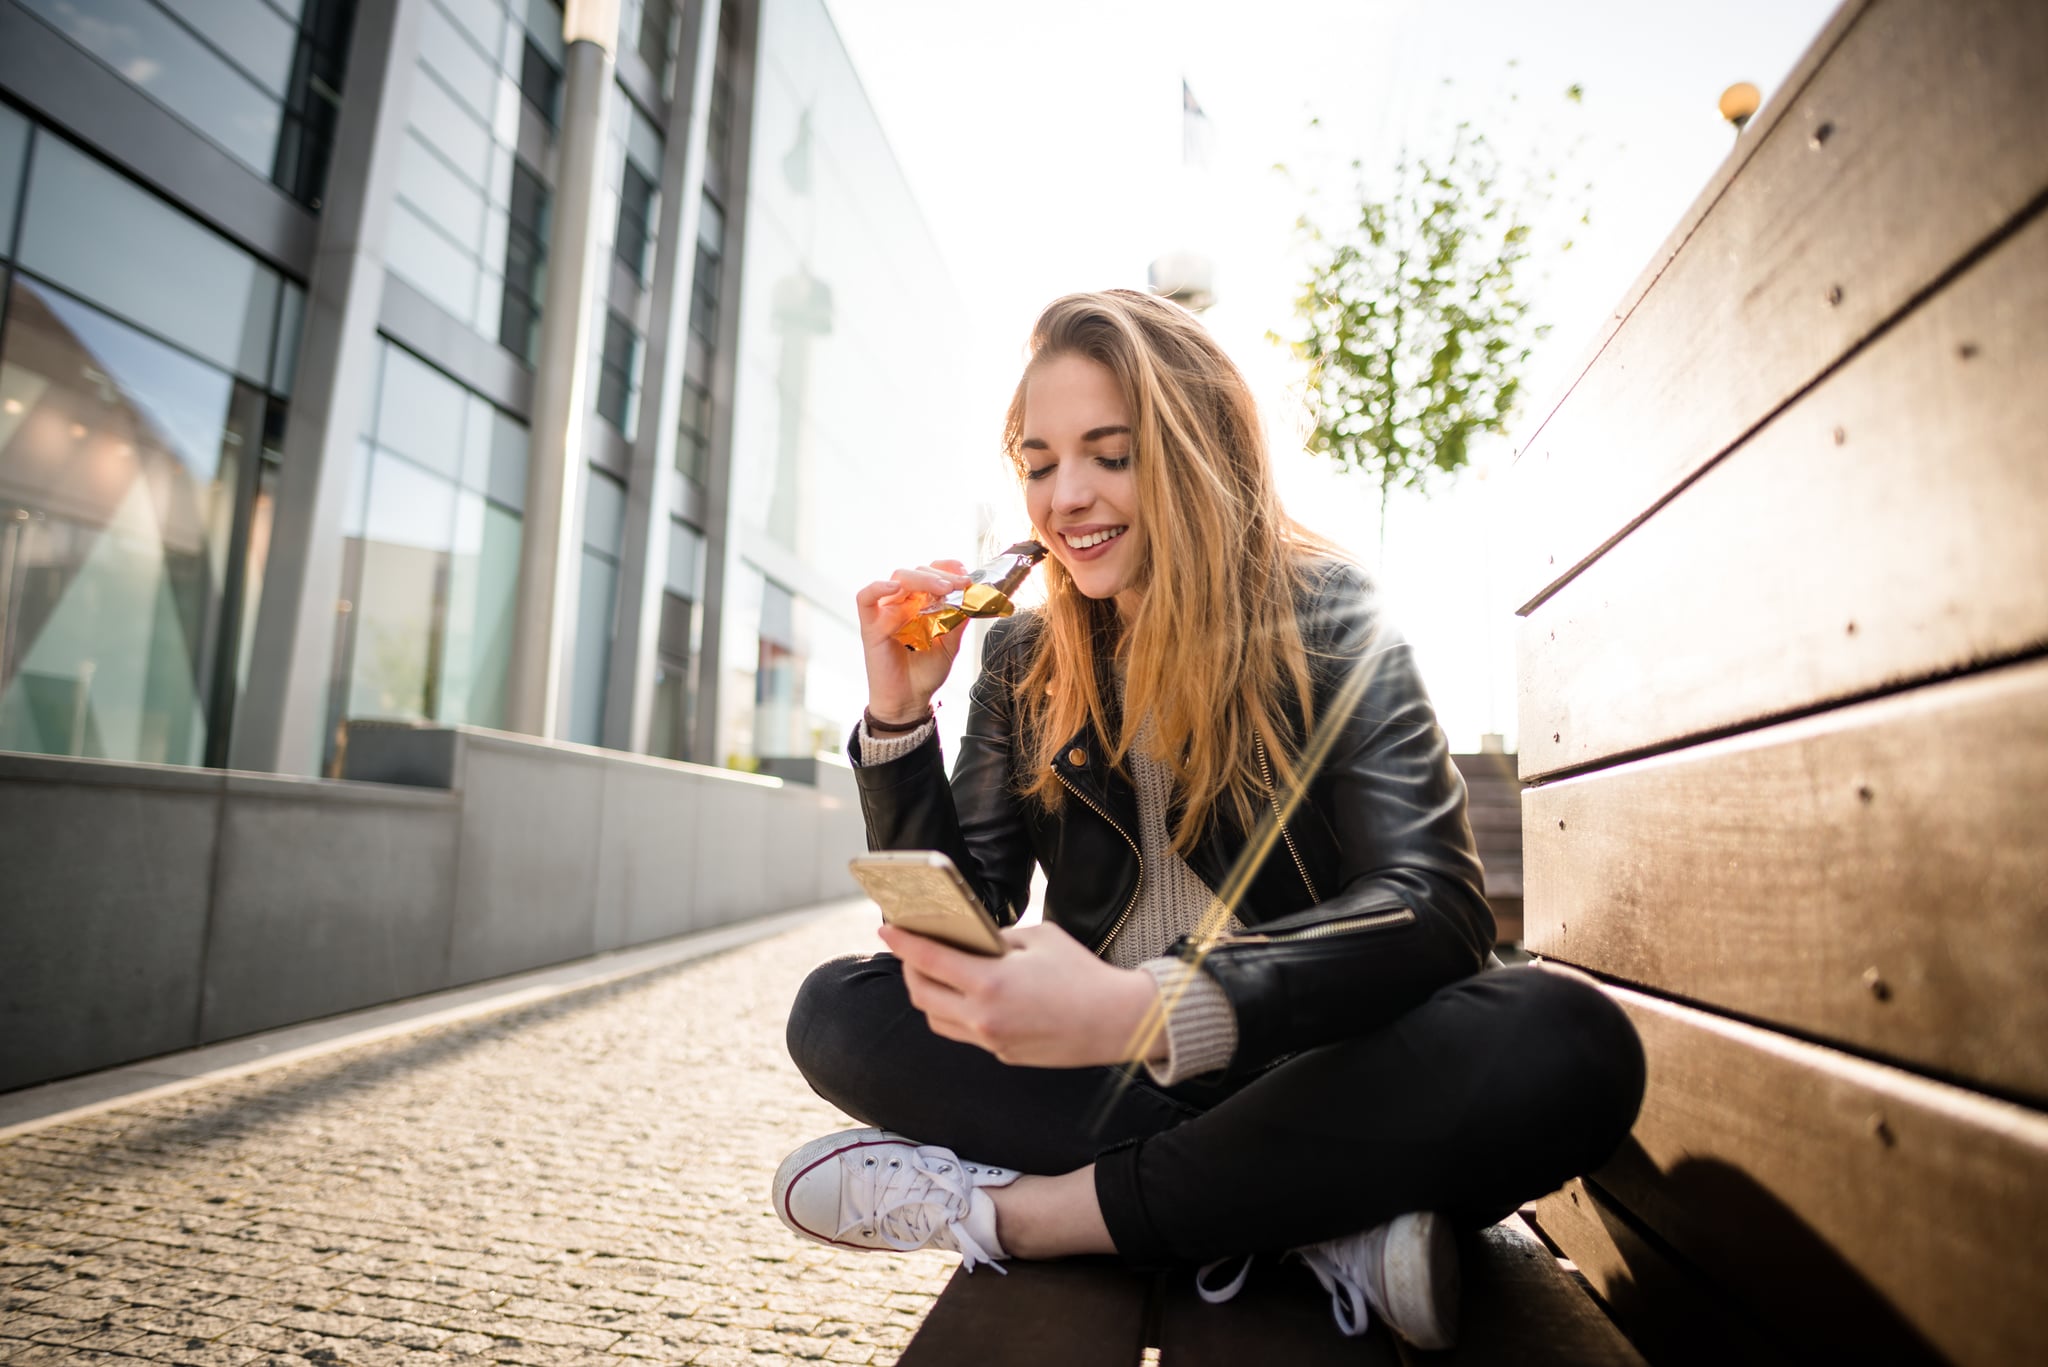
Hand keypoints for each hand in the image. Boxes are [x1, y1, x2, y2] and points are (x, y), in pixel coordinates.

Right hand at [856, 559, 972, 722]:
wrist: (910, 700)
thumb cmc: (926, 672)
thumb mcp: (951, 644)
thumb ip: (958, 620)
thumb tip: (972, 596)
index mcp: (922, 603)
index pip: (931, 572)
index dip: (947, 567)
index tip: (966, 574)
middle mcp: (904, 603)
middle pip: (916, 572)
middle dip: (940, 575)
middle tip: (959, 584)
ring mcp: (886, 611)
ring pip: (897, 578)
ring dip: (922, 578)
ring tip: (942, 588)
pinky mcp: (871, 625)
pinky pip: (865, 598)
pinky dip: (877, 588)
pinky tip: (894, 587)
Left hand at [880, 922, 1166, 1068]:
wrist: (1116, 1022)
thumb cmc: (1081, 973)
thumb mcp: (1038, 938)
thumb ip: (997, 939)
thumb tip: (970, 939)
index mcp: (989, 983)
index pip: (928, 960)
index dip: (902, 942)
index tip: (887, 929)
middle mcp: (982, 1017)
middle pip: (921, 995)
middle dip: (909, 969)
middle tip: (910, 950)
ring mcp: (991, 1041)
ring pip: (937, 1019)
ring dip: (928, 995)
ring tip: (933, 972)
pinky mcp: (1003, 1055)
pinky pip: (964, 1032)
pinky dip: (955, 1012)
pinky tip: (965, 994)